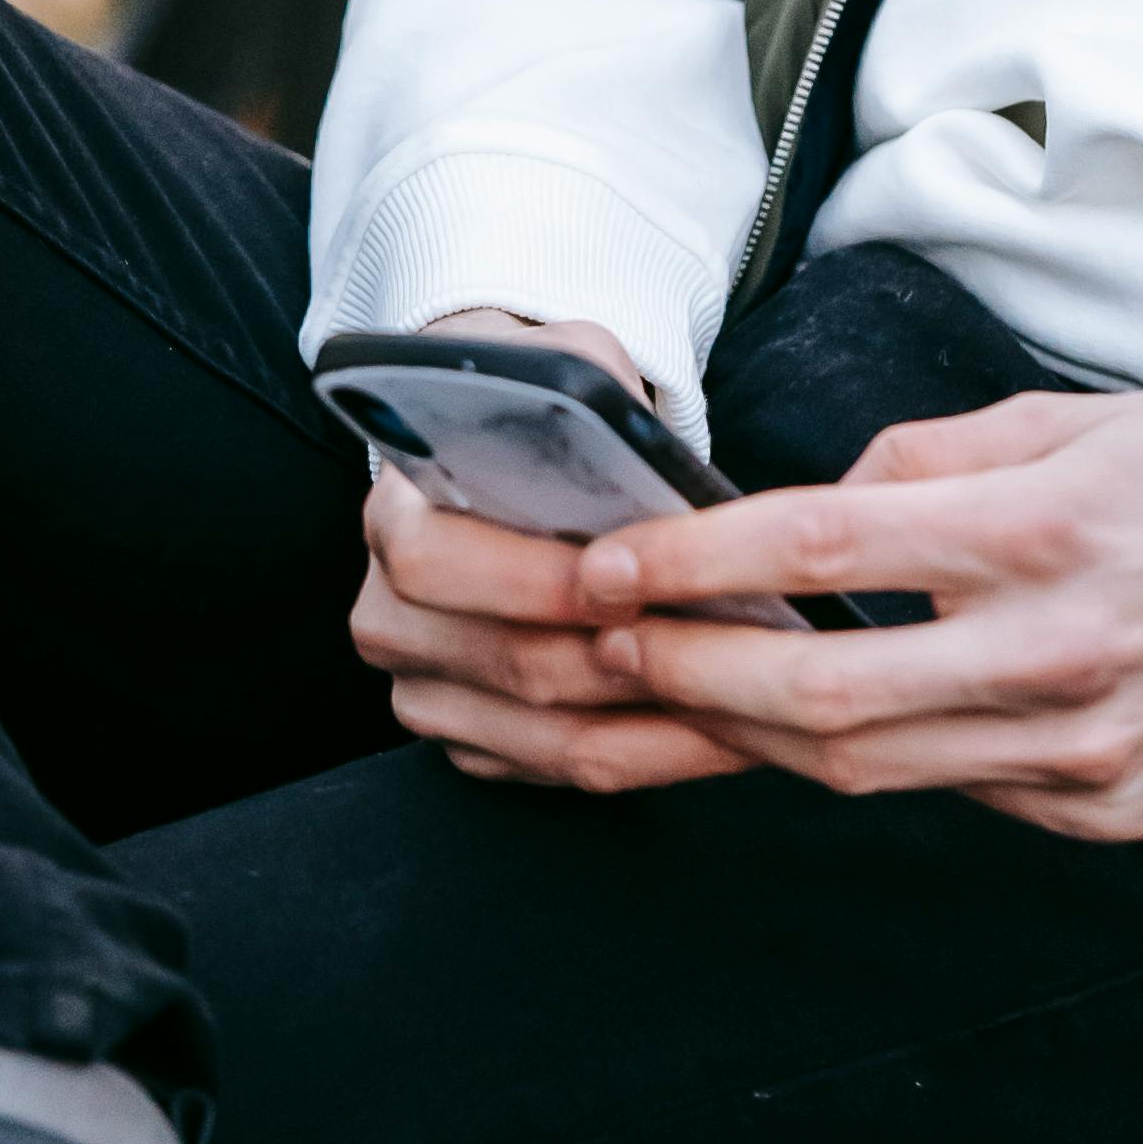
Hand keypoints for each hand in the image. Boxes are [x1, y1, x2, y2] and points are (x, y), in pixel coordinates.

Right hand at [348, 315, 749, 793]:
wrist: (509, 457)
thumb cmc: (546, 416)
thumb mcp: (567, 371)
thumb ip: (594, 401)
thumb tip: (645, 465)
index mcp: (394, 516)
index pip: (436, 562)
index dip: (535, 581)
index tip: (629, 584)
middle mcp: (390, 614)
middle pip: (510, 666)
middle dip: (627, 666)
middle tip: (728, 655)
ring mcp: (425, 689)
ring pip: (547, 737)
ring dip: (657, 727)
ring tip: (752, 702)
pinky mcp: (469, 740)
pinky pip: (564, 772)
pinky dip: (649, 757)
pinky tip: (721, 731)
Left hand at [574, 388, 1142, 841]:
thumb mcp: (1077, 418)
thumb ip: (933, 457)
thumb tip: (823, 496)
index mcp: (1042, 532)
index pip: (826, 546)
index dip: (697, 563)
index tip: (610, 565)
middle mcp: (1058, 652)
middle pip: (824, 691)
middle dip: (689, 672)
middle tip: (604, 645)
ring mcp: (1085, 749)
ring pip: (872, 766)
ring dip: (754, 732)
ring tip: (676, 691)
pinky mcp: (1108, 807)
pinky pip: (958, 791)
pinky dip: (877, 759)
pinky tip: (821, 726)